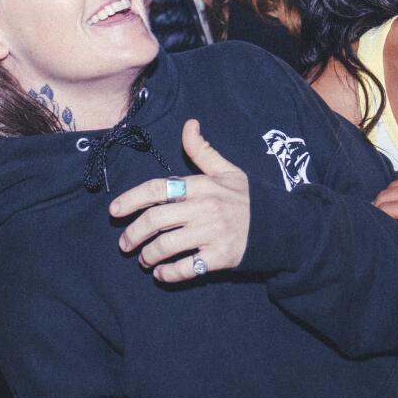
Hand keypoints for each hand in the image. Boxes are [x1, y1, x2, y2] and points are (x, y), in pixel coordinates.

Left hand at [111, 120, 250, 283]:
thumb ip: (203, 152)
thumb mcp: (228, 171)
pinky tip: (161, 274)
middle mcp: (205, 208)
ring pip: (167, 246)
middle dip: (133, 233)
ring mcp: (213, 233)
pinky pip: (187, 268)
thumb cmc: (249, 198)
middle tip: (125, 243)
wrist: (283, 227)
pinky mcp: (221, 257)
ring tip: (144, 259)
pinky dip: (169, 273)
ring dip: (148, 255)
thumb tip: (188, 124)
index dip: (131, 199)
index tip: (115, 210)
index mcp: (202, 186)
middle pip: (156, 220)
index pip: (157, 189)